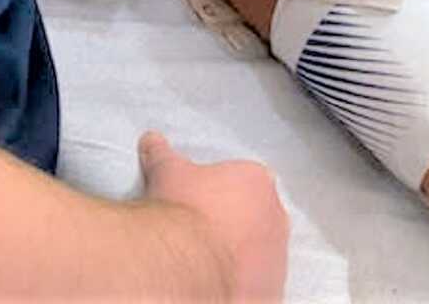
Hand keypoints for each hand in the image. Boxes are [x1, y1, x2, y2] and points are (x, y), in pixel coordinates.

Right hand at [139, 131, 287, 300]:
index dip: (224, 194)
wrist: (185, 264)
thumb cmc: (182, 213)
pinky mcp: (272, 289)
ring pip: (262, 252)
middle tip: (207, 235)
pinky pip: (261, 284)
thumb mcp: (167, 172)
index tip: (205, 206)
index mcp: (257, 181)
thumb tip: (151, 140)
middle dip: (237, 224)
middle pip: (259, 217)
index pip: (247, 183)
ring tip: (211, 262)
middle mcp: (276, 216)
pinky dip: (245, 284)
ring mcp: (278, 255)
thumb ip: (163, 154)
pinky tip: (221, 283)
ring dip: (244, 255)